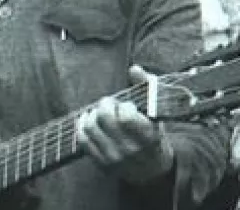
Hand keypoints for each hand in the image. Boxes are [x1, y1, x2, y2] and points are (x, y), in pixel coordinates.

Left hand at [76, 66, 174, 184]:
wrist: (152, 171)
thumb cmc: (154, 137)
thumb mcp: (157, 114)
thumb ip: (148, 88)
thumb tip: (134, 68)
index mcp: (147, 136)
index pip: (126, 115)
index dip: (124, 105)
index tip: (127, 106)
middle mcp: (130, 148)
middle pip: (104, 117)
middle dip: (105, 104)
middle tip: (110, 104)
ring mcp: (114, 157)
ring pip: (90, 127)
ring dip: (92, 114)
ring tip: (99, 113)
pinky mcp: (102, 163)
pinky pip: (83, 140)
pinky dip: (83, 126)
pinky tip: (90, 122)